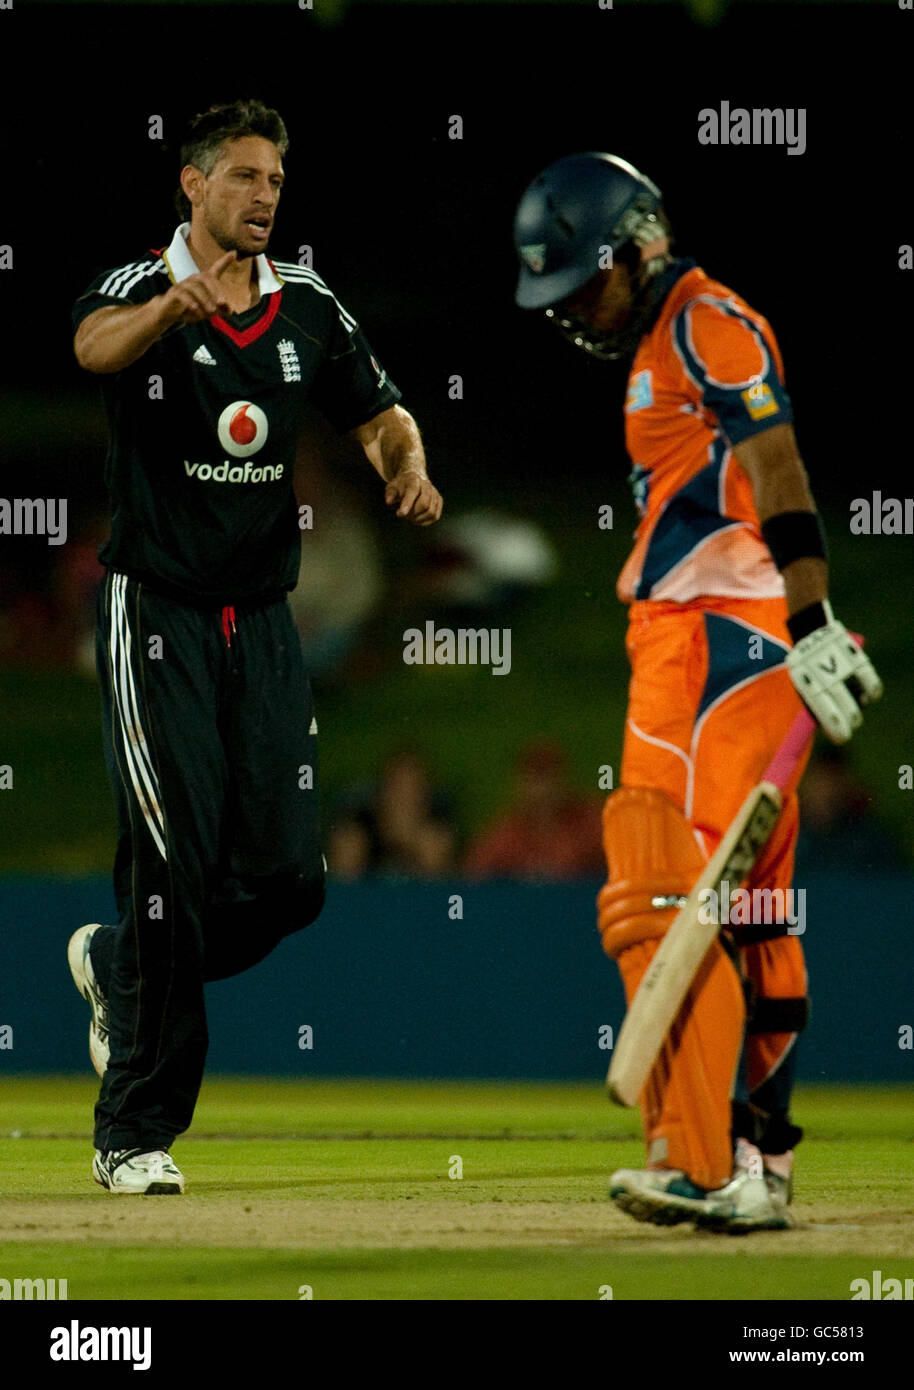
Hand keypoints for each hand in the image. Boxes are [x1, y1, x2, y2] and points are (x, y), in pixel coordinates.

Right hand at [157, 251, 237, 325]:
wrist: (170, 313)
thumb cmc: (191, 310)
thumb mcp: (208, 311)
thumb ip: (220, 310)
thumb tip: (229, 309)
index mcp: (204, 282)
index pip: (215, 268)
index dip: (225, 261)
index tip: (234, 253)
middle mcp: (194, 280)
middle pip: (205, 278)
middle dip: (215, 290)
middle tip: (222, 303)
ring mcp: (183, 285)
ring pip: (195, 287)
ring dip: (204, 299)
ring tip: (211, 312)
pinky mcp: (174, 292)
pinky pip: (182, 294)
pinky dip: (190, 301)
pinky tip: (195, 309)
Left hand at [384, 469, 442, 525]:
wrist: (414, 480)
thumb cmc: (401, 486)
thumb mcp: (391, 487)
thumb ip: (390, 494)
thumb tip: (389, 502)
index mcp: (414, 480)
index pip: (412, 491)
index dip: (407, 504)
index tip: (400, 514)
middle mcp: (427, 485)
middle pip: (424, 504)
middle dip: (412, 514)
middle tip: (403, 514)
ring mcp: (434, 493)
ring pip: (431, 512)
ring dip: (418, 518)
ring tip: (409, 515)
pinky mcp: (439, 501)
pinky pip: (434, 516)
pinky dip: (424, 521)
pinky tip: (416, 518)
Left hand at [786, 611, 882, 743]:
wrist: (809, 631)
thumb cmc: (804, 666)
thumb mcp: (800, 683)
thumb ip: (812, 704)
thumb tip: (827, 728)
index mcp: (807, 686)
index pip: (827, 716)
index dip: (837, 731)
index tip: (842, 738)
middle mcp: (827, 678)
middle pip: (849, 712)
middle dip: (850, 723)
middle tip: (848, 725)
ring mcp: (843, 668)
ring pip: (860, 703)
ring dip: (858, 710)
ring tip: (855, 710)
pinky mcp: (857, 658)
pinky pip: (872, 685)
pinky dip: (872, 693)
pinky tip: (867, 696)